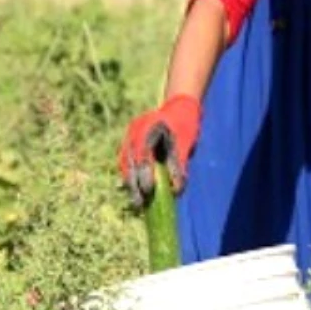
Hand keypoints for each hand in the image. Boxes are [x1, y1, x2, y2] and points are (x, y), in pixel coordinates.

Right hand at [117, 94, 201, 208]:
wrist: (180, 105)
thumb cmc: (185, 122)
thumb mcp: (185, 141)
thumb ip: (179, 164)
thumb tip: (176, 190)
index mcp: (146, 129)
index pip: (142, 156)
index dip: (144, 175)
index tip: (149, 191)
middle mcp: (133, 132)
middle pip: (129, 163)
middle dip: (133, 185)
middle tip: (138, 205)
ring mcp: (129, 136)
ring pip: (125, 164)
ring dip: (130, 183)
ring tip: (137, 202)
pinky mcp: (130, 142)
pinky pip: (127, 162)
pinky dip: (131, 176)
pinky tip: (136, 191)